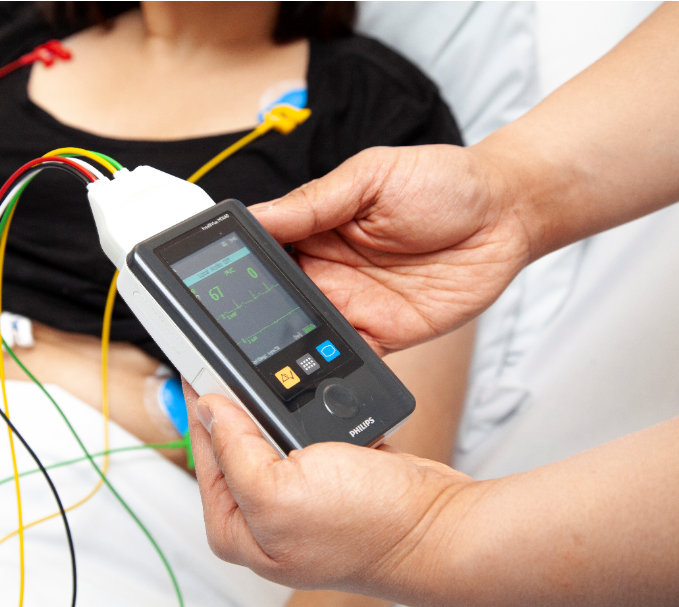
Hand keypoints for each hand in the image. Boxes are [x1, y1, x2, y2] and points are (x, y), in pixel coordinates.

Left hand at [183, 382, 476, 602]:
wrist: (436, 524)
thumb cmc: (368, 528)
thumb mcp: (279, 491)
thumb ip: (234, 450)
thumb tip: (210, 408)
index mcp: (234, 529)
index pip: (203, 453)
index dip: (202, 406)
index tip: (198, 364)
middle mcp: (260, 515)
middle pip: (230, 442)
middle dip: (236, 405)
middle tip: (236, 365)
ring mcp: (294, 494)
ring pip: (265, 432)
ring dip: (270, 404)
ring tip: (274, 379)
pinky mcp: (325, 474)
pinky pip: (299, 431)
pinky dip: (300, 411)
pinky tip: (306, 398)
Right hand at [251, 144, 529, 354]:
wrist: (508, 214)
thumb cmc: (444, 183)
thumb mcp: (371, 177)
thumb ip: (314, 201)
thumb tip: (257, 215)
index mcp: (316, 227)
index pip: (265, 249)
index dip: (241, 264)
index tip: (219, 276)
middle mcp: (326, 269)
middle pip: (276, 298)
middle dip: (257, 312)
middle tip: (240, 322)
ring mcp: (352, 304)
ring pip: (303, 333)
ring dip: (287, 343)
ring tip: (270, 349)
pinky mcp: (382, 334)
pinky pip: (346, 357)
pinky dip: (328, 369)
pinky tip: (314, 369)